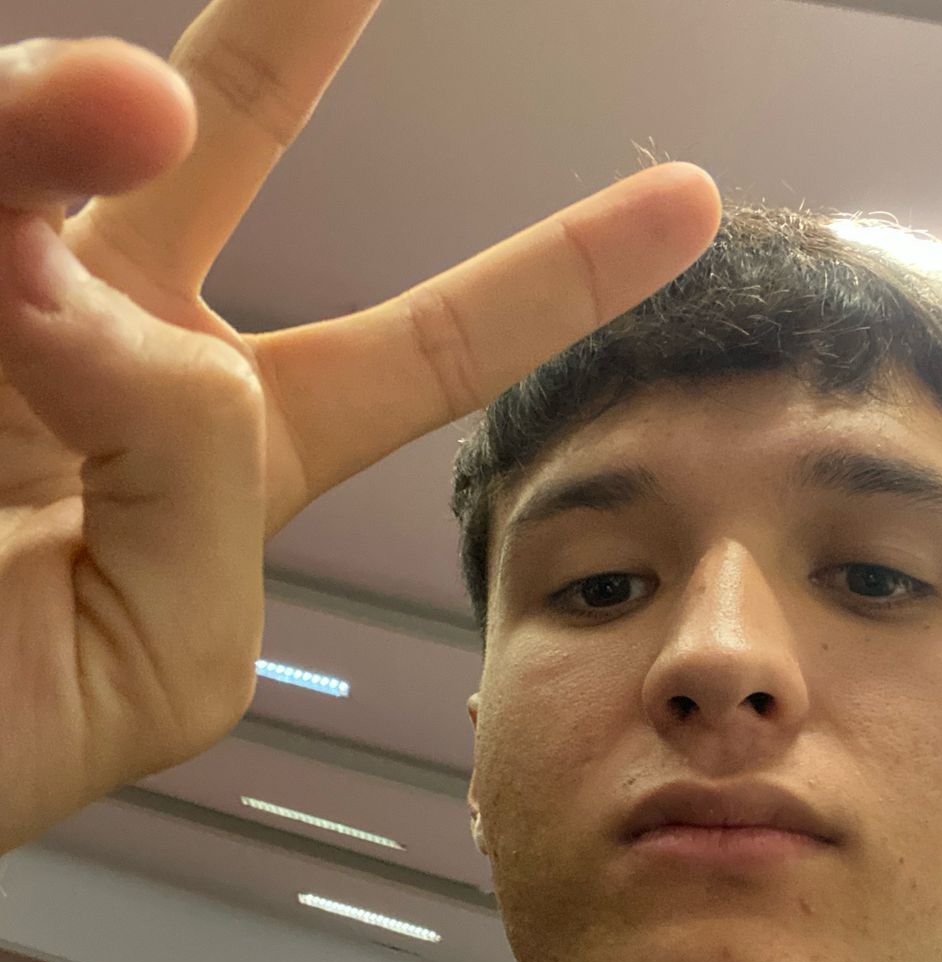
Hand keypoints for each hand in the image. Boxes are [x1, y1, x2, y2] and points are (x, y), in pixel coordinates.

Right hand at [0, 2, 718, 853]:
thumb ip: (210, 479)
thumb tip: (114, 302)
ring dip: (59, 120)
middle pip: (233, 139)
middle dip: (294, 27)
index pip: (426, 345)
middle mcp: (115, 342)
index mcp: (234, 450)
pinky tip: (1, 278)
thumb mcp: (179, 648)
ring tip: (106, 118)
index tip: (688, 201)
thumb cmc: (3, 725)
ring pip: (50, 144)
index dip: (556, 274)